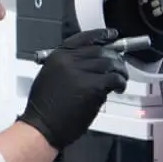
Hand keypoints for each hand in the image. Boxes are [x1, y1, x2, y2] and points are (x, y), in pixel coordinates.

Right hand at [17, 28, 127, 150]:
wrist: (42, 126)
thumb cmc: (44, 108)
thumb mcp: (50, 77)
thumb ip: (68, 67)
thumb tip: (91, 65)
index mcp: (57, 56)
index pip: (83, 38)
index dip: (100, 35)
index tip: (111, 35)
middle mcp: (68, 61)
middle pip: (100, 50)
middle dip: (114, 58)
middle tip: (119, 66)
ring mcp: (81, 72)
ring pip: (110, 63)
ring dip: (120, 71)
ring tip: (121, 80)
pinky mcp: (92, 86)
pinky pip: (114, 78)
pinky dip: (120, 82)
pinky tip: (119, 89)